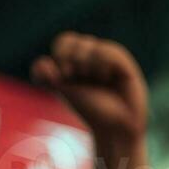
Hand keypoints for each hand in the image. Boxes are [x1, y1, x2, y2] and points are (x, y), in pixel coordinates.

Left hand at [31, 32, 148, 148]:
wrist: (116, 128)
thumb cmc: (93, 111)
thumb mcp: (64, 92)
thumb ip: (46, 77)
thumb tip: (44, 63)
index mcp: (78, 61)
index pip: (64, 42)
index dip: (59, 55)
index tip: (61, 77)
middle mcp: (93, 57)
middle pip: (70, 40)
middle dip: (67, 58)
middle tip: (74, 75)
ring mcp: (109, 58)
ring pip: (88, 44)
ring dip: (86, 63)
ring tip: (95, 79)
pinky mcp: (124, 63)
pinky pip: (107, 51)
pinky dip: (102, 64)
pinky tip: (107, 77)